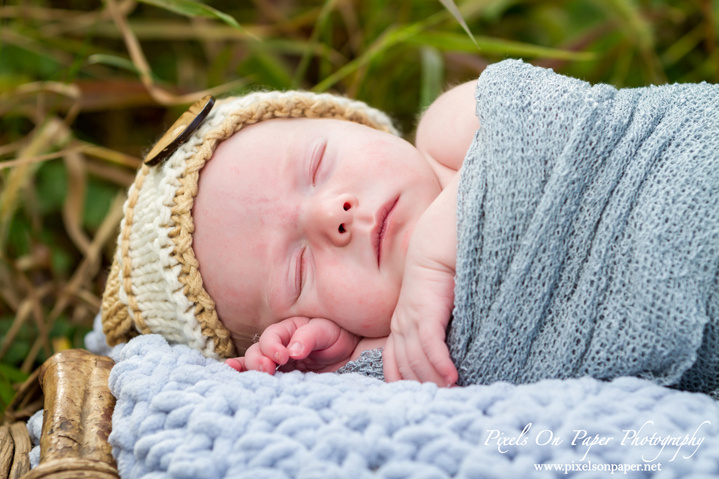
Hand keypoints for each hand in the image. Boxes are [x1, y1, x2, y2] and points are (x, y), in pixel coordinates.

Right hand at [225, 317, 360, 373]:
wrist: (352, 353)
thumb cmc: (338, 335)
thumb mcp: (327, 330)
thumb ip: (309, 337)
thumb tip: (292, 350)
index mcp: (288, 329)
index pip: (272, 336)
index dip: (272, 346)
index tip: (283, 357)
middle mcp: (279, 345)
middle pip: (259, 351)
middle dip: (259, 361)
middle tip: (268, 370)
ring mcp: (279, 363)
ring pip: (255, 365)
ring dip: (248, 370)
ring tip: (240, 376)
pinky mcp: (284, 379)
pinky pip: (261, 376)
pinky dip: (245, 376)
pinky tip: (233, 375)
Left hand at [382, 250, 457, 385]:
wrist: (436, 253)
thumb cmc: (438, 282)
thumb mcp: (429, 312)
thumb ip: (432, 332)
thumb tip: (444, 357)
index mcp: (398, 327)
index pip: (393, 364)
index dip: (403, 384)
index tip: (419, 398)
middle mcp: (399, 327)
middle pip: (405, 368)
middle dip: (421, 388)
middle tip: (441, 403)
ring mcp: (409, 321)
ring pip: (416, 360)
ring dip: (433, 380)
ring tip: (450, 394)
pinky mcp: (424, 314)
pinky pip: (429, 346)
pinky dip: (440, 364)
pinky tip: (452, 376)